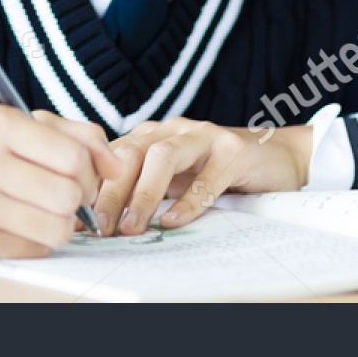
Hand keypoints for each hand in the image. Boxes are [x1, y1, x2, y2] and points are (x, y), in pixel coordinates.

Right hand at [0, 106, 122, 257]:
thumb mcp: (33, 124)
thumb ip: (82, 136)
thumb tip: (117, 168)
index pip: (74, 157)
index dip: (91, 171)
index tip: (82, 174)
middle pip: (68, 195)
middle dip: (78, 197)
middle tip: (65, 193)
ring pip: (57, 228)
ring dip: (62, 221)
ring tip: (46, 208)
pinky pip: (37, 249)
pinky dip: (40, 239)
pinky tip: (24, 222)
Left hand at [93, 117, 311, 235]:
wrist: (276, 156)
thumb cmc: (217, 171)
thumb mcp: (175, 178)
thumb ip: (143, 188)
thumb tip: (101, 221)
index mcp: (154, 134)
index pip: (113, 155)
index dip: (94, 185)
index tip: (81, 219)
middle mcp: (174, 129)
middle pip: (131, 153)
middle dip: (111, 192)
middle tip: (100, 227)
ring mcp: (205, 135)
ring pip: (163, 156)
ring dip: (143, 194)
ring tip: (132, 227)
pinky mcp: (233, 150)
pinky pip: (206, 176)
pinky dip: (187, 201)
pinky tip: (174, 221)